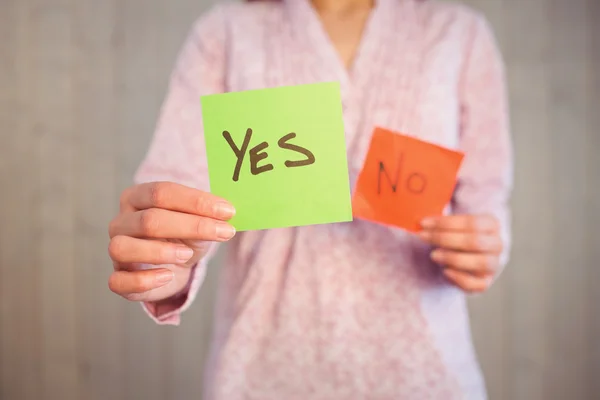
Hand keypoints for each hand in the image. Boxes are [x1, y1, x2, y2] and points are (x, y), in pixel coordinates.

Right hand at [108, 182, 235, 302]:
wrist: (174, 267)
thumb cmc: (183, 237)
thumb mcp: (198, 222)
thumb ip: (209, 215)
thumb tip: (227, 211)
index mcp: (137, 197)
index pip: (161, 192)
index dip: (195, 201)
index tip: (227, 211)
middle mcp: (121, 221)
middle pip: (149, 220)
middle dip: (191, 226)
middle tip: (224, 232)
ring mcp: (116, 250)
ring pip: (124, 248)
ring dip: (160, 251)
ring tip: (187, 254)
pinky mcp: (118, 278)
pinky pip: (119, 281)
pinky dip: (144, 280)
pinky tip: (167, 276)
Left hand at [418, 214, 501, 292]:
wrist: (462, 256)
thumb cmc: (454, 235)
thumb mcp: (451, 222)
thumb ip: (443, 218)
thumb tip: (426, 220)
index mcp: (491, 224)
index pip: (472, 222)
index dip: (446, 223)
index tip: (423, 223)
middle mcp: (497, 244)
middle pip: (474, 241)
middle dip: (444, 238)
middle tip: (423, 237)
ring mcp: (493, 265)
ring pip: (480, 262)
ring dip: (452, 258)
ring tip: (433, 254)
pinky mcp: (486, 282)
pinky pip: (477, 284)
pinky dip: (459, 278)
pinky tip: (445, 271)